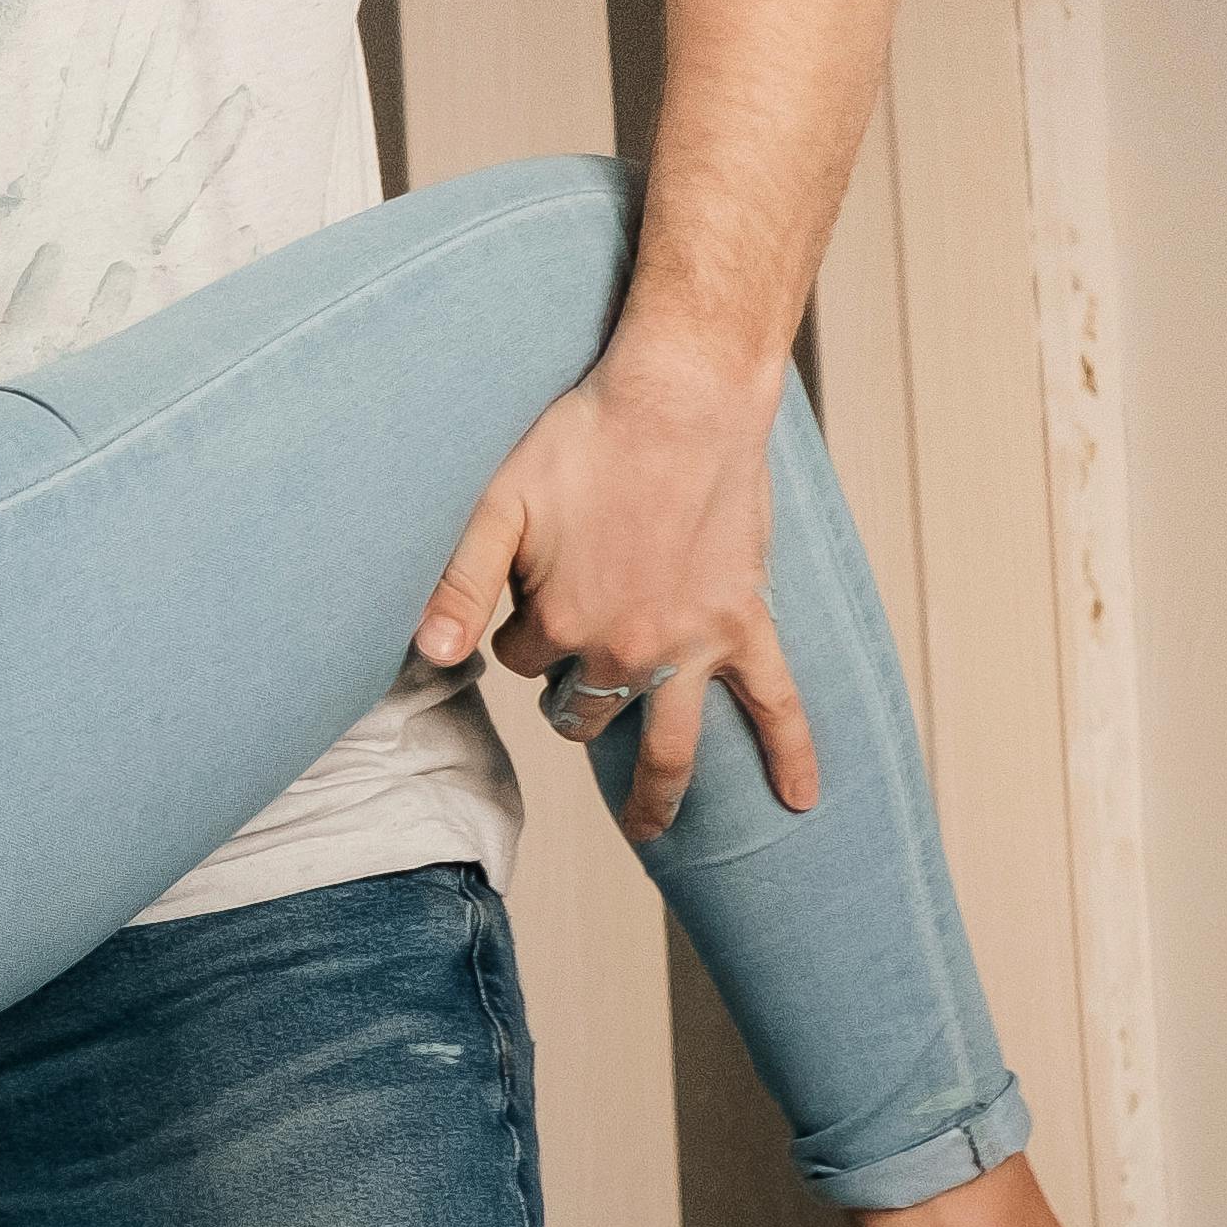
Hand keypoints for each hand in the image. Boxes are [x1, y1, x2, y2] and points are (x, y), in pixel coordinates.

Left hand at [409, 342, 821, 841]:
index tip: (528, 593)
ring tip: (646, 829)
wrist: (682, 398)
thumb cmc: (584, 440)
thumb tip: (428, 653)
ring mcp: (694, 645)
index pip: (520, 660)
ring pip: (672, 745)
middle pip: (584, 710)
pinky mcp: (745, 623)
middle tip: (569, 664)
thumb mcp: (499, 504)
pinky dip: (790, 754)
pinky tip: (797, 801)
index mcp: (564, 624)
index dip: (518, 631)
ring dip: (655, 794)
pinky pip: (778, 702)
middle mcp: (630, 650)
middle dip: (568, 699)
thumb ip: (461, 584)